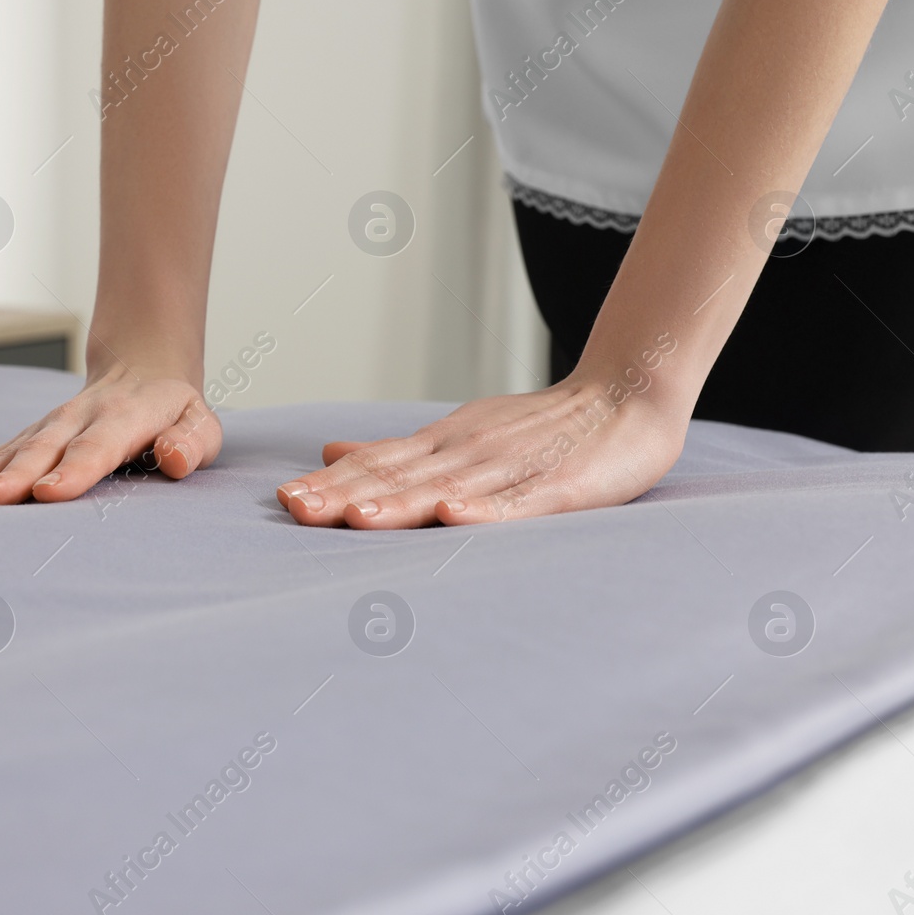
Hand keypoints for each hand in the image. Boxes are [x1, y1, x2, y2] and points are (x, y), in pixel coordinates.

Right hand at [0, 365, 221, 504]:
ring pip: (15, 448)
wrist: (143, 370)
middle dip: (14, 475)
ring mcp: (51, 426)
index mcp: (125, 418)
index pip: (98, 446)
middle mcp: (80, 418)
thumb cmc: (175, 414)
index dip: (74, 469)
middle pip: (44, 449)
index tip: (49, 492)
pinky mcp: (32, 436)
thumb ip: (192, 442)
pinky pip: (0, 450)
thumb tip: (174, 459)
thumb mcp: (200, 424)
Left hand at [274, 375, 687, 527]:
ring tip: (354, 519)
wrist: (628, 395)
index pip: (377, 466)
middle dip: (345, 496)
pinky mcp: (558, 487)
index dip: (331, 483)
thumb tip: (332, 452)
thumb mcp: (459, 433)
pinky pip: (517, 501)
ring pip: (446, 488)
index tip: (285, 499)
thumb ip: (398, 453)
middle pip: (399, 477)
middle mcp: (466, 452)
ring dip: (399, 504)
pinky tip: (452, 516)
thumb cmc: (541, 428)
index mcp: (442, 445)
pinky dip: (484, 509)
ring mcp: (511, 468)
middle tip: (296, 509)